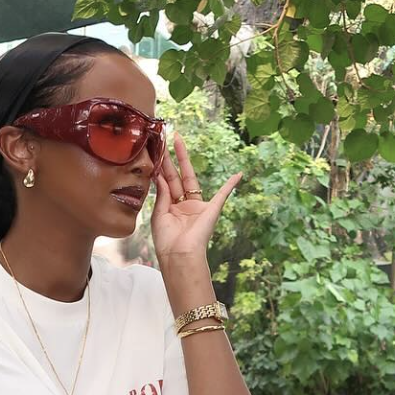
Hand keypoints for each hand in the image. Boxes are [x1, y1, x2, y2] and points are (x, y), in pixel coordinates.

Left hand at [151, 131, 240, 263]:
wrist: (180, 255)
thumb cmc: (167, 241)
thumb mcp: (159, 216)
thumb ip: (161, 194)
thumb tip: (160, 175)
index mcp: (171, 209)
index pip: (166, 183)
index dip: (161, 168)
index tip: (155, 152)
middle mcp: (184, 205)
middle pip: (176, 176)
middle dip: (171, 157)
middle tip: (167, 138)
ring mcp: (197, 206)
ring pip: (190, 178)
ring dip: (184, 159)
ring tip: (179, 141)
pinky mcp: (211, 210)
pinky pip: (223, 195)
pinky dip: (231, 185)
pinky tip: (239, 174)